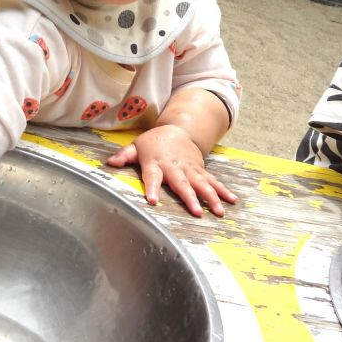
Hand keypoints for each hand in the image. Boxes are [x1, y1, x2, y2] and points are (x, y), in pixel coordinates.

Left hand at [106, 124, 236, 216]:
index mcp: (156, 163)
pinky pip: (213, 182)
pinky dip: (223, 191)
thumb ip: (124, 156)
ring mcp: (190, 169)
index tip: (152, 200)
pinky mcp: (200, 170)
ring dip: (211, 198)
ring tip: (219, 211)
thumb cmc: (153, 142)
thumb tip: (109, 163)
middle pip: (182, 184)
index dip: (152, 188)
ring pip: (202, 184)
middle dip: (190, 198)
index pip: (152, 177)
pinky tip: (232, 201)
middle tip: (196, 212)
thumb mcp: (136, 146)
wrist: (178, 130)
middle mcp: (174, 168)